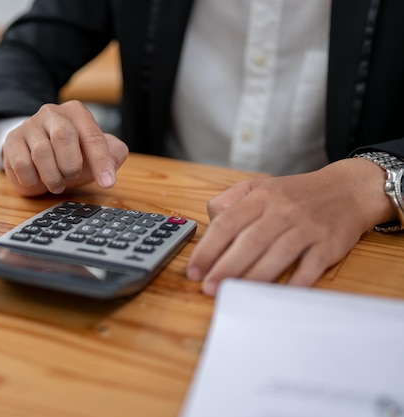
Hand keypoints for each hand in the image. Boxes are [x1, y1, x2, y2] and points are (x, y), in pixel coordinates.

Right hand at [2, 100, 128, 195]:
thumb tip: (113, 161)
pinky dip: (32, 179)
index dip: (101, 162)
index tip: (107, 183)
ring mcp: (29, 125)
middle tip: (72, 177)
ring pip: (42, 152)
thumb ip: (113, 154)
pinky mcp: (11, 141)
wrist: (35, 155)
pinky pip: (22, 163)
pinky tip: (37, 179)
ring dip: (52, 177)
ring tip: (56, 183)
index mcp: (76, 112)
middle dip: (71, 165)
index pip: (92, 135)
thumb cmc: (69, 154)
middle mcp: (52, 113)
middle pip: (64, 135)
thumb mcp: (95, 154)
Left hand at [186, 158, 395, 295]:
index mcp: (261, 198)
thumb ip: (231, 201)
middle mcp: (282, 211)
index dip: (207, 248)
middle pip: (249, 242)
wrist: (348, 190)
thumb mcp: (260, 186)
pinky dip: (293, 283)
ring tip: (232, 294)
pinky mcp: (328, 245)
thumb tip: (210, 221)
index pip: (227, 223)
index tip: (194, 269)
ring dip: (252, 278)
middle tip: (208, 288)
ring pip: (276, 255)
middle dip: (225, 268)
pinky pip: (309, 268)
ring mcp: (306, 228)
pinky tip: (274, 296)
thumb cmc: (296, 194)